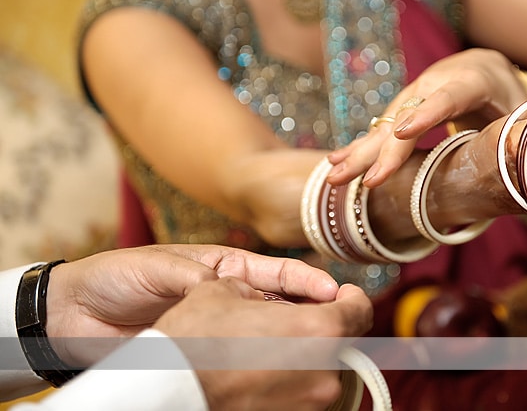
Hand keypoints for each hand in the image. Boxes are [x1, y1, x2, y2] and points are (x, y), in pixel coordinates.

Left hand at [45, 244, 342, 365]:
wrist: (72, 314)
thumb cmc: (116, 278)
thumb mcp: (159, 267)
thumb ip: (199, 280)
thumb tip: (238, 296)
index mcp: (224, 267)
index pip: (276, 273)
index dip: (307, 282)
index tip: (335, 293)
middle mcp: (229, 297)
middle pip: (280, 306)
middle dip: (311, 313)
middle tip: (339, 325)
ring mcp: (219, 328)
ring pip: (266, 335)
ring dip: (291, 341)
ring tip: (318, 351)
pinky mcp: (203, 354)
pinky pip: (238, 360)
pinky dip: (260, 366)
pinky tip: (279, 374)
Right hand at [154, 279, 372, 410]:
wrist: (169, 391)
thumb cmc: (196, 339)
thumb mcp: (225, 290)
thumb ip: (262, 287)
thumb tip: (263, 293)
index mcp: (318, 329)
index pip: (360, 309)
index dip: (352, 296)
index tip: (341, 293)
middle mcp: (324, 370)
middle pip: (343, 342)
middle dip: (326, 327)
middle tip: (299, 318)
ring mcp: (310, 401)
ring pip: (324, 369)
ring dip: (307, 355)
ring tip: (271, 346)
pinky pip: (303, 392)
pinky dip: (291, 379)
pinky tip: (261, 369)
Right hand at [326, 48, 526, 186]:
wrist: (490, 70)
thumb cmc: (514, 99)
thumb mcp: (526, 113)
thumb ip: (523, 131)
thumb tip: (523, 155)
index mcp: (475, 79)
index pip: (450, 96)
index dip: (426, 113)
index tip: (402, 133)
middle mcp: (439, 81)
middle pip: (407, 113)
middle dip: (378, 147)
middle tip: (351, 174)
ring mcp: (419, 92)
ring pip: (388, 122)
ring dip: (361, 150)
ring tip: (334, 173)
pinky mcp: (407, 106)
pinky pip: (384, 127)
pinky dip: (364, 147)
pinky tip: (339, 161)